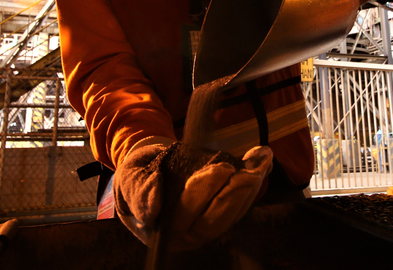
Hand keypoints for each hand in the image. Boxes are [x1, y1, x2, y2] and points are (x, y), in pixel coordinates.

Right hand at [113, 142, 272, 250]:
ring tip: (261, 161)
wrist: (148, 171)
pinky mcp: (223, 210)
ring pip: (233, 212)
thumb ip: (140, 191)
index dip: (205, 194)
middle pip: (216, 220)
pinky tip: (262, 158)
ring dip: (250, 187)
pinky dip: (255, 178)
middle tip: (248, 170)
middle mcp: (190, 234)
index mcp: (165, 231)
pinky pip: (242, 199)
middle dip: (235, 194)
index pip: (188, 219)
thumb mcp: (130, 178)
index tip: (220, 169)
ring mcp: (208, 223)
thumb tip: (155, 204)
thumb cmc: (137, 177)